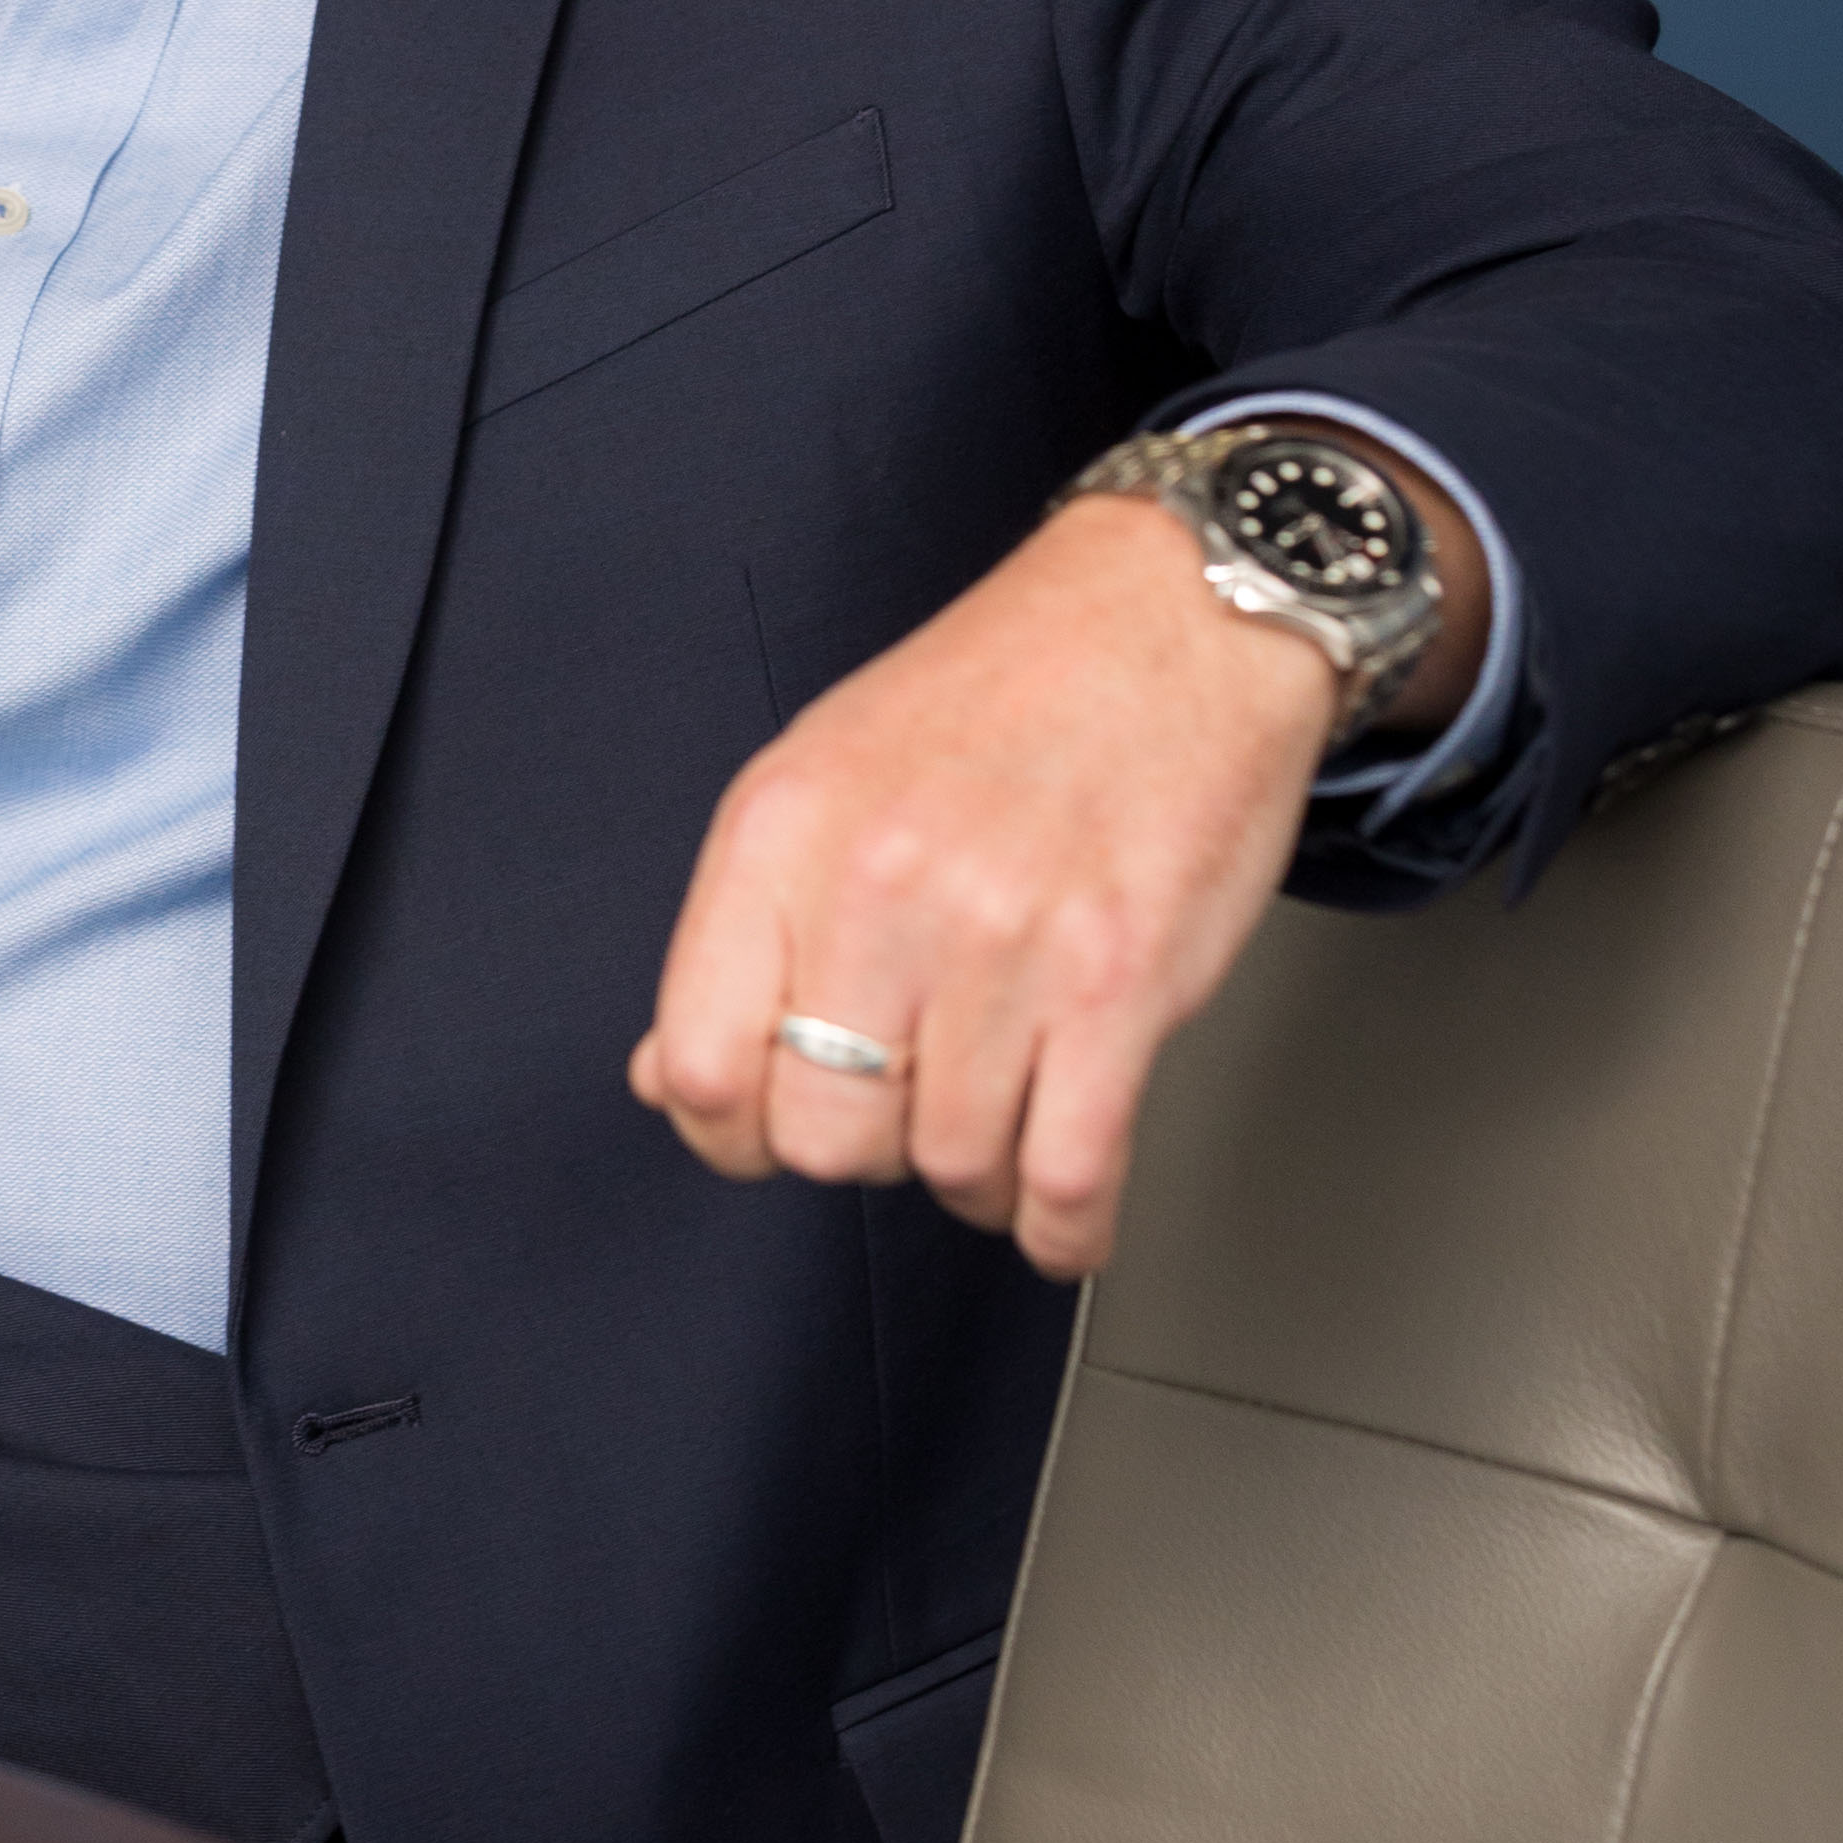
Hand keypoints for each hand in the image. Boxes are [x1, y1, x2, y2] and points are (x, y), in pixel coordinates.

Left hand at [631, 459, 1480, 1274]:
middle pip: (825, 1135)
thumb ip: (743, 929)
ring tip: (998, 1121)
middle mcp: (882, 886)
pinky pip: (1069, 1176)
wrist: (1173, 615)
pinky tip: (1060, 1210)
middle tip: (904, 1103)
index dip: (729, 1130)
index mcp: (784, 831)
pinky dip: (1063, 1227)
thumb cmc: (1001, 692)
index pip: (702, 1064)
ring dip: (977, 1176)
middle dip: (866, 1146)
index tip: (767, 1130)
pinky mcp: (1122, 984)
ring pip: (952, 1165)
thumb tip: (669, 1072)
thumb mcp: (822, 773)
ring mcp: (1006, 940)